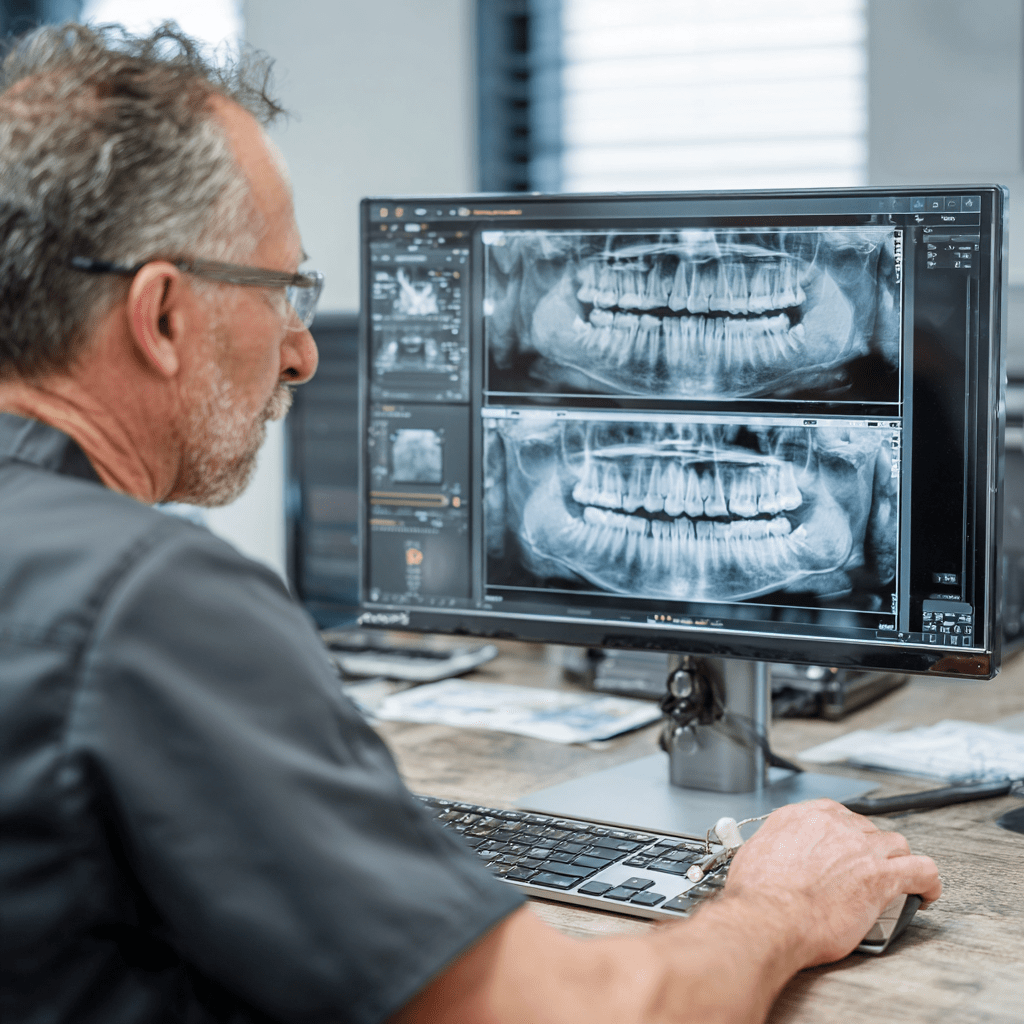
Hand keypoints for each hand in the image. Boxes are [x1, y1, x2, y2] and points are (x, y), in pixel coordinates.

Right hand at [723, 799, 940, 965]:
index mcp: (799, 817)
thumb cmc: (759, 895)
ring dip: (896, 860)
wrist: (770, 916)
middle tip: (863, 872)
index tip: (844, 848)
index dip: (843, 834)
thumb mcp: (754, 856)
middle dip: (868, 849)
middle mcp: (832, 825)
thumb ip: (771, 849)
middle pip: (865, 828)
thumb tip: (771, 859)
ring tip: (896, 879)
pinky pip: (922, 870)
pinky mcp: (882, 876)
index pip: (834, 814)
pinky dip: (928, 882)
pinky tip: (925, 893)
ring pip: (896, 844)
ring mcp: (860, 847)